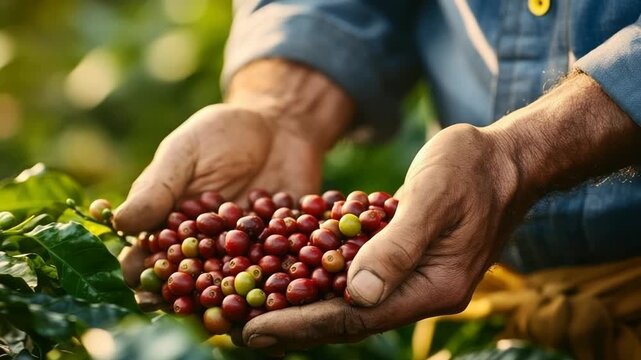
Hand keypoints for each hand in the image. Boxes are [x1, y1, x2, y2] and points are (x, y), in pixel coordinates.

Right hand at [114, 59, 352, 290]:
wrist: (281, 123)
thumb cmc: (222, 133)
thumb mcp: (186, 152)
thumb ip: (158, 188)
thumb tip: (119, 223)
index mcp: (173, 226)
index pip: (150, 257)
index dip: (142, 273)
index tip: (140, 283)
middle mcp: (207, 247)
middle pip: (191, 281)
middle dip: (187, 296)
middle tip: (184, 306)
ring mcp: (245, 252)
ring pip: (234, 283)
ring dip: (232, 295)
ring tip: (232, 303)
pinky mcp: (282, 248)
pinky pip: (278, 268)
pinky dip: (279, 278)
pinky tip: (280, 285)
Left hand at [240, 123, 522, 349]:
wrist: (508, 158)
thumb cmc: (474, 168)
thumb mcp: (434, 198)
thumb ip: (398, 247)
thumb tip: (357, 295)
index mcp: (432, 286)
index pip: (356, 318)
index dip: (302, 324)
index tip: (255, 331)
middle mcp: (421, 291)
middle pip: (348, 320)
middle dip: (293, 326)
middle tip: (239, 332)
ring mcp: (415, 278)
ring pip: (349, 304)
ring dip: (302, 309)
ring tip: (254, 313)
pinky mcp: (406, 259)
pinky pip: (358, 279)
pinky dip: (322, 283)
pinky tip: (292, 278)